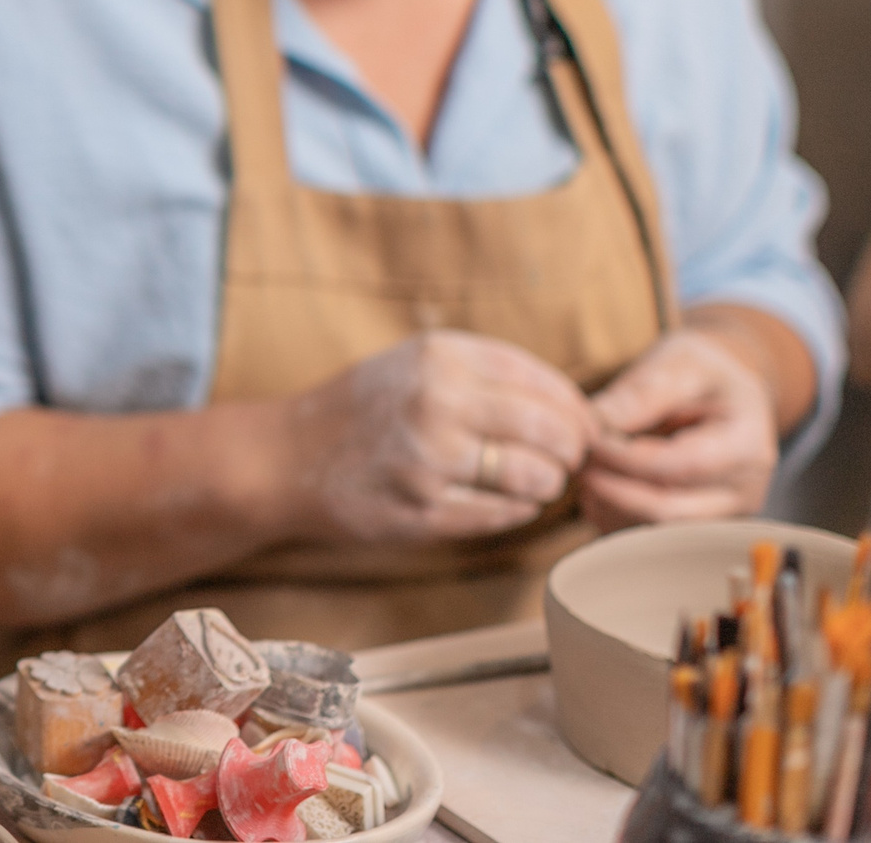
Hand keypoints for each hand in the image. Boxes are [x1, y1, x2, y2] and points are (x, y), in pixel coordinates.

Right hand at [281, 330, 597, 544]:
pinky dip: (517, 510)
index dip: (578, 411)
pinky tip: (506, 501)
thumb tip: (575, 407)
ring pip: (535, 478)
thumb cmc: (363, 407)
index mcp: (440, 356)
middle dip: (571, 450)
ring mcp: (429, 461)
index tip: (585, 427)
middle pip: (552, 432)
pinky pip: (503, 515)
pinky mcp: (422, 511)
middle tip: (566, 459)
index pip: (546, 384)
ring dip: (546, 484)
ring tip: (535, 480)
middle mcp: (437, 402)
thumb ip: (487, 372)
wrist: (285, 457)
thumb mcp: (417, 361)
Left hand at [580, 329, 777, 527]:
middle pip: (669, 510)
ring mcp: (723, 515)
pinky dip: (615, 515)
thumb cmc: (703, 372)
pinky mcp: (697, 526)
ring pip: (655, 530)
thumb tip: (595, 422)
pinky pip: (649, 535)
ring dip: (609, 505)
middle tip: (575, 459)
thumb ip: (642, 391)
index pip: (681, 466)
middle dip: (612, 487)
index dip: (626, 457)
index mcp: (748, 447)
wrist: (726, 392)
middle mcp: (744, 492)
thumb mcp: (680, 361)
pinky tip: (597, 486)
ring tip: (584, 468)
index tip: (588, 439)